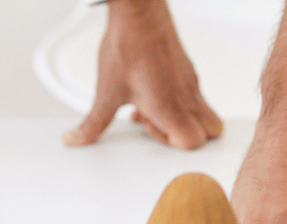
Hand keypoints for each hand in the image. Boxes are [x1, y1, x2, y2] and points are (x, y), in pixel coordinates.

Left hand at [64, 0, 221, 148]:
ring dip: (179, 120)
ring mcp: (190, 82)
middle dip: (183, 138)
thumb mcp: (106, 93)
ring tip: (151, 112)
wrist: (138, 11)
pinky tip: (151, 96)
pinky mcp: (186, 71)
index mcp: (169, 105)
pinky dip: (176, 104)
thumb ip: (93, 124)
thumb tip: (77, 138)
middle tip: (156, 127)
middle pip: (210, 131)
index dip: (172, 147)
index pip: (193, 142)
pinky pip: (192, 96)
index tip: (149, 134)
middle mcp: (186, 94)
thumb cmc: (129, 45)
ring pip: (203, 113)